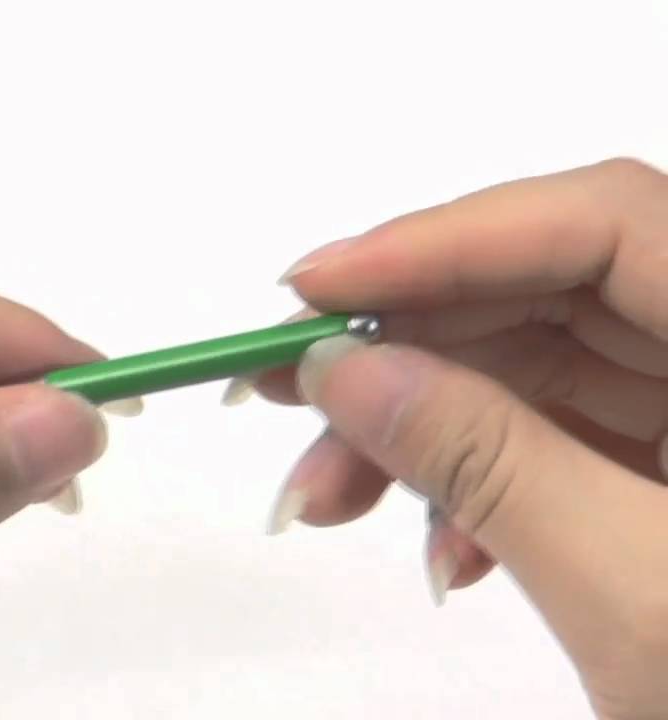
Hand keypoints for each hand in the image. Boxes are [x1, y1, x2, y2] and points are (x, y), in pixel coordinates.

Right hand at [258, 158, 667, 717]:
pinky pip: (559, 434)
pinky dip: (479, 479)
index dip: (446, 238)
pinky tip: (443, 549)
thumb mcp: (637, 599)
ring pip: (540, 362)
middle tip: (281, 394)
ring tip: (326, 498)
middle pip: (553, 288)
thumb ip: (489, 464)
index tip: (310, 292)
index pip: (607, 224)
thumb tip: (344, 369)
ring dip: (420, 422)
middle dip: (406, 345)